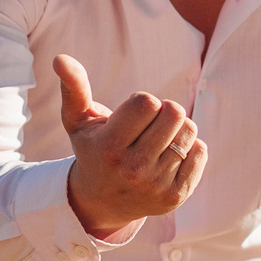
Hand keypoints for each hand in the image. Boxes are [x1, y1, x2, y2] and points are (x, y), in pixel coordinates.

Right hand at [56, 54, 207, 237]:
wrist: (101, 202)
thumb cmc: (92, 150)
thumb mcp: (77, 121)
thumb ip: (73, 88)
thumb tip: (60, 58)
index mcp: (109, 147)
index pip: (148, 102)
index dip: (142, 102)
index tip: (131, 116)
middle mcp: (133, 169)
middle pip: (174, 113)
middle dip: (163, 112)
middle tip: (148, 126)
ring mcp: (156, 185)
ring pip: (189, 131)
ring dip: (177, 129)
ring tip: (158, 141)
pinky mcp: (175, 196)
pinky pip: (200, 152)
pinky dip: (190, 148)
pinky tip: (169, 158)